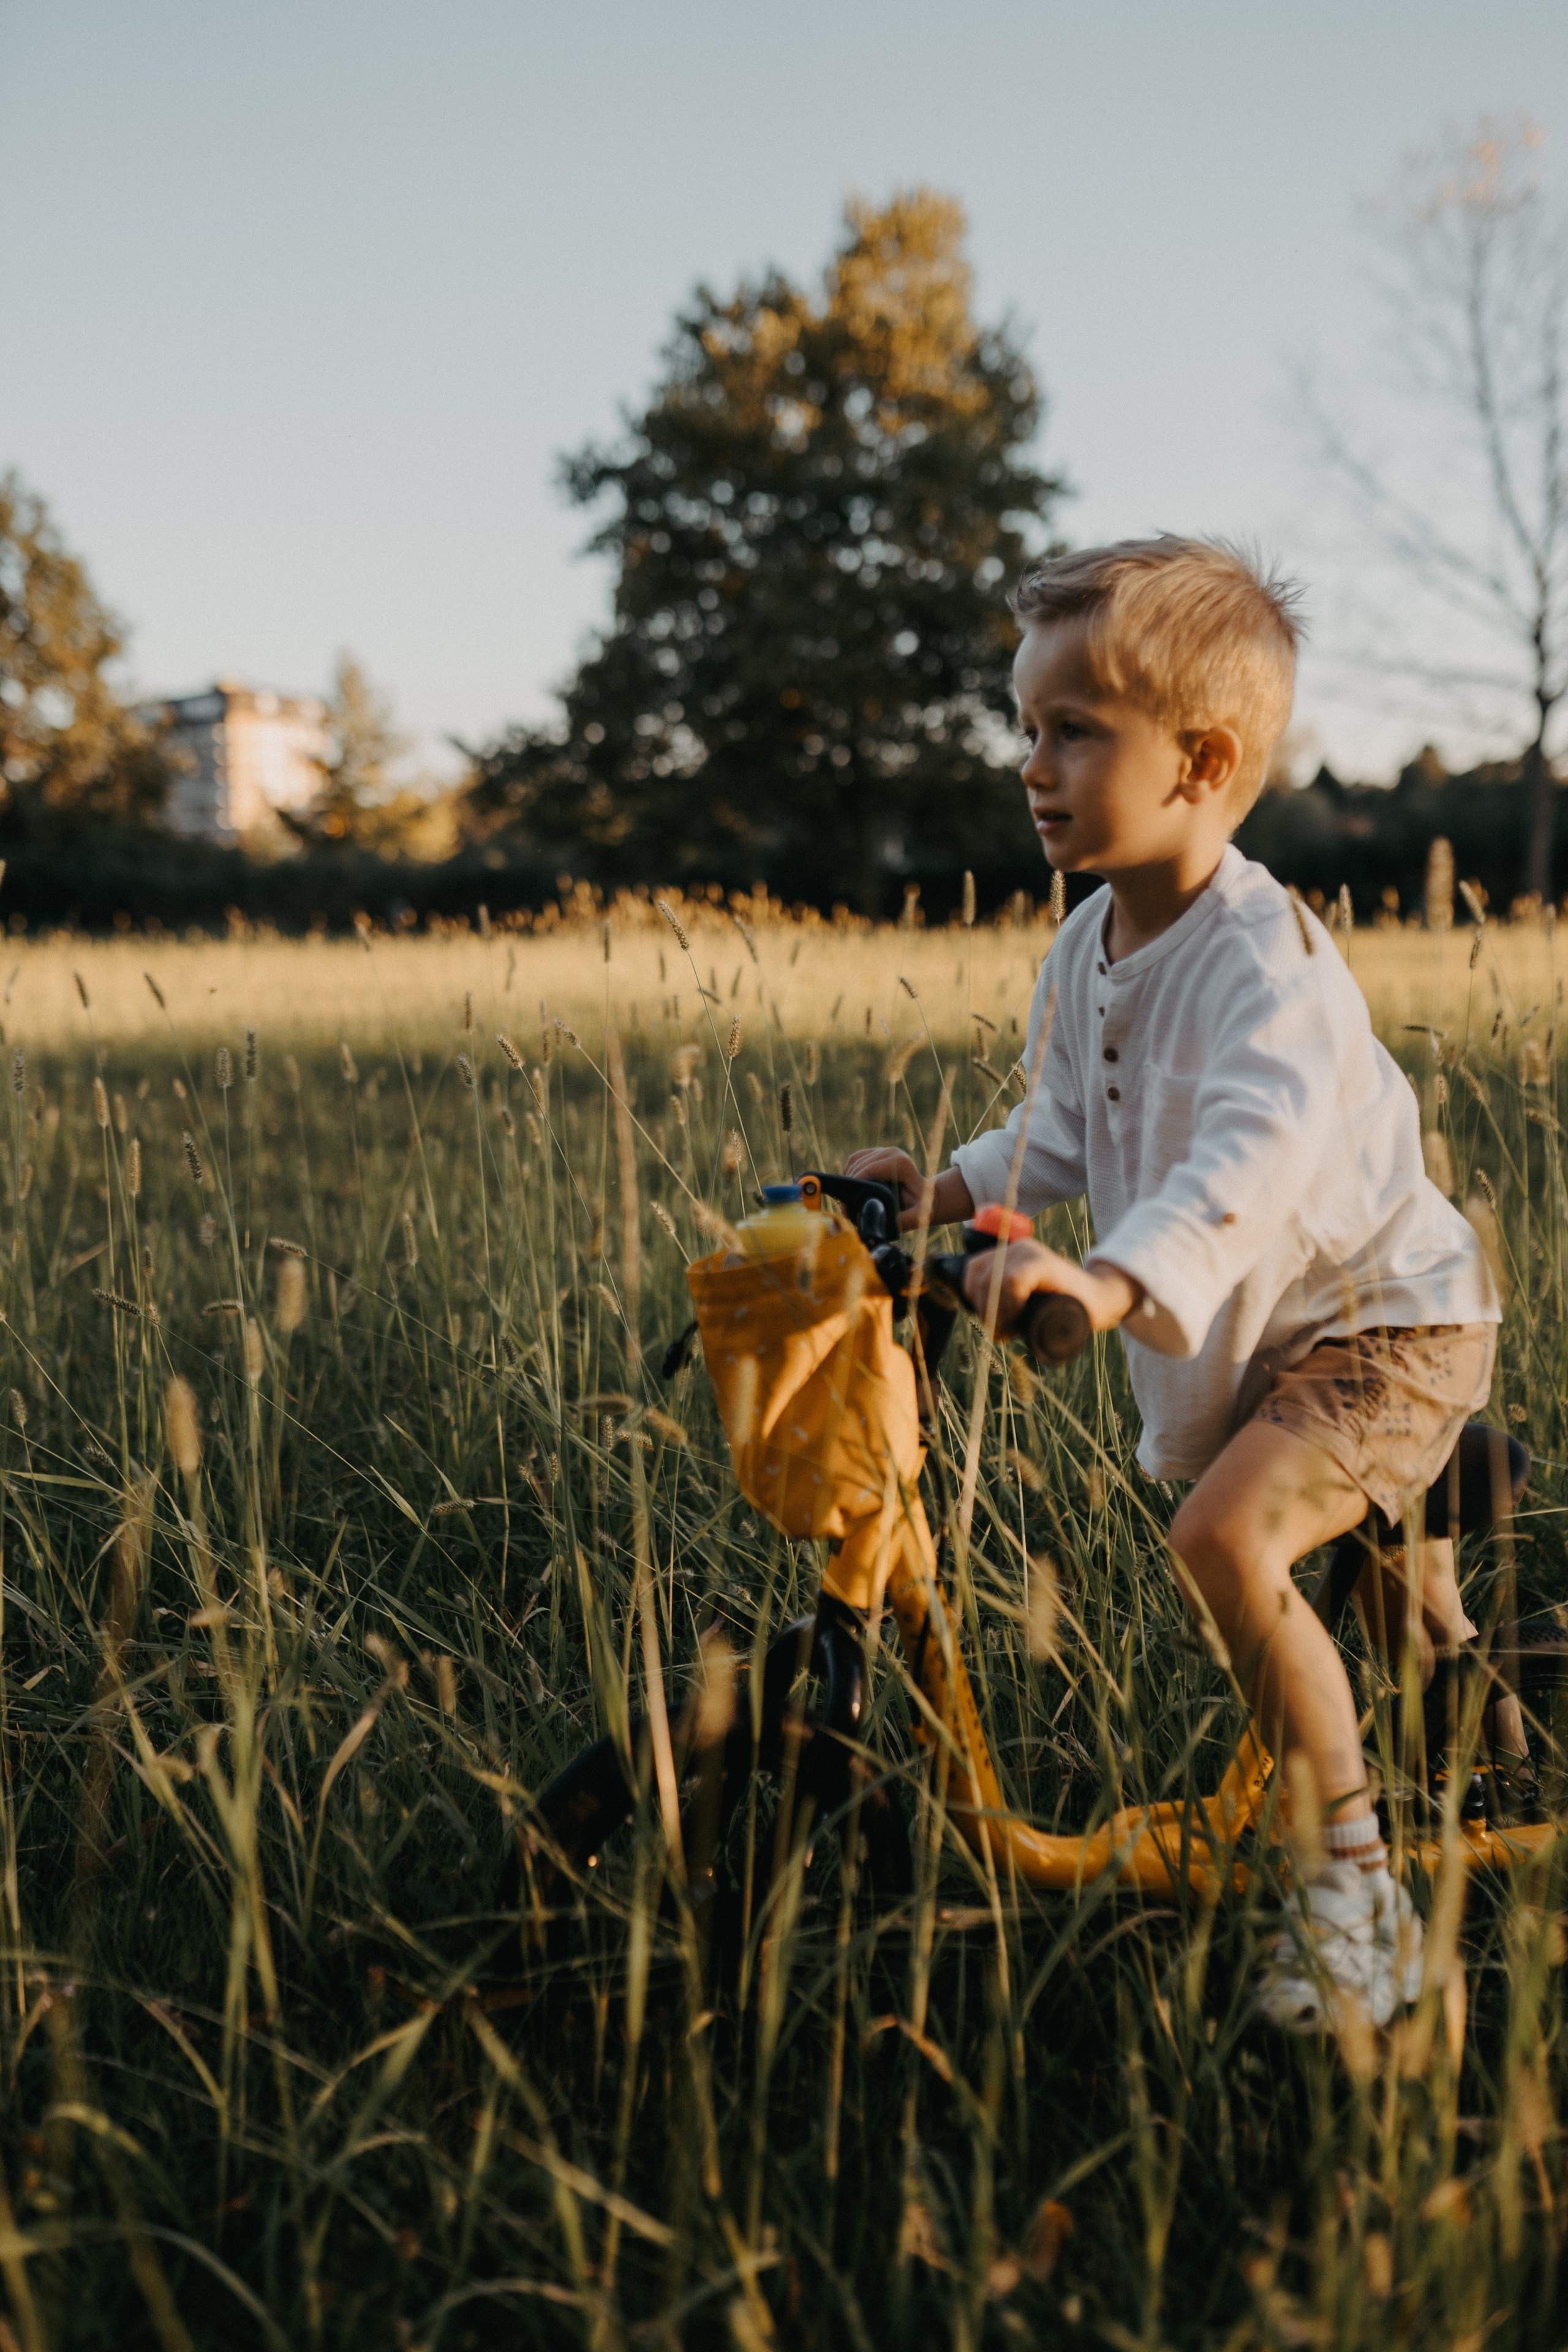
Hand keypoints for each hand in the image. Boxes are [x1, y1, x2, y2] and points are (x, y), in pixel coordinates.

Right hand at [843, 1147, 973, 1233]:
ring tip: (846, 1199)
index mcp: (901, 1163)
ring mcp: (885, 1150)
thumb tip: (878, 1223)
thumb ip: (902, 1221)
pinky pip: (856, 1159)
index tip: (848, 1206)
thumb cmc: (922, 1206)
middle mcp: (893, 1152)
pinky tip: (850, 1188)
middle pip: (860, 1165)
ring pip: (855, 1160)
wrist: (927, 1195)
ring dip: (847, 1178)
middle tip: (845, 1208)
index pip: (869, 1170)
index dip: (855, 1185)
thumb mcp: (918, 1216)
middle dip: (849, 1185)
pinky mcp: (877, 1152)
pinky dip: (849, 1172)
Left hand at [961, 1238, 1140, 1335]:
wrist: (1100, 1301)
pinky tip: (1021, 1319)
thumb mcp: (1026, 1298)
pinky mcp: (1044, 1264)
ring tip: (1008, 1332)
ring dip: (995, 1313)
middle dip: (983, 1310)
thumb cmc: (1061, 1305)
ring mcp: (1031, 1253)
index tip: (988, 1321)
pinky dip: (1011, 1304)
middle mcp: (1018, 1248)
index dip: (972, 1298)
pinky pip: (1013, 1281)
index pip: (972, 1270)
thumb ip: (1004, 1297)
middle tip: (1000, 1333)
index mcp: (1010, 1253)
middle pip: (979, 1277)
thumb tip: (976, 1310)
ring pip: (993, 1281)